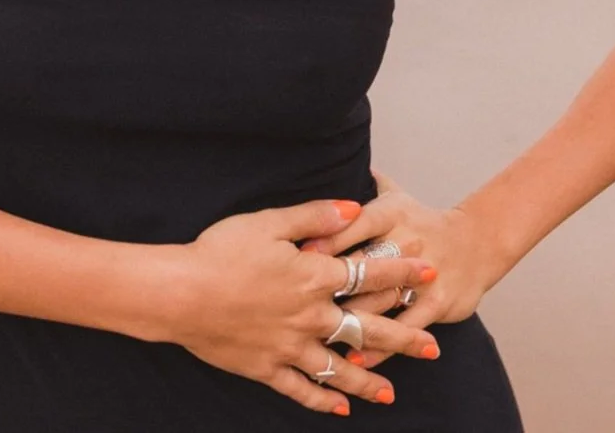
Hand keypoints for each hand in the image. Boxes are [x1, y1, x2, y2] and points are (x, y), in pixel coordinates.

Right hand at [167, 197, 439, 415]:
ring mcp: (290, 346)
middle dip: (403, 337)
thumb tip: (353, 207)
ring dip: (369, 380)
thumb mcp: (269, 222)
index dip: (402, 271)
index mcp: (313, 276)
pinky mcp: (267, 368)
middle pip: (367, 328)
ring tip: (393, 393)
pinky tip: (341, 407)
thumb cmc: (221, 251)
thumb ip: (314, 216)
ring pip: (339, 368)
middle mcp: (310, 316)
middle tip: (433, 346)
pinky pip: (302, 389)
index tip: (431, 271)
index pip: (369, 272)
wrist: (181, 294)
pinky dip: (323, 399)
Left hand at [298, 170, 509, 370]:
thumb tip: (341, 163)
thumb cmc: (425, 221)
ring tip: (315, 336)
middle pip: (362, 264)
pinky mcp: (436, 303)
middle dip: (330, 284)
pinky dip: (379, 347)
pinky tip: (354, 360)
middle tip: (296, 302)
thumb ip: (366, 184)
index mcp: (390, 214)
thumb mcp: (398, 196)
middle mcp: (405, 241)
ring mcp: (422, 275)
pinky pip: (402, 327)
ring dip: (348, 319)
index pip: (353, 224)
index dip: (324, 239)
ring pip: (379, 299)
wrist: (478, 242)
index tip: (295, 256)